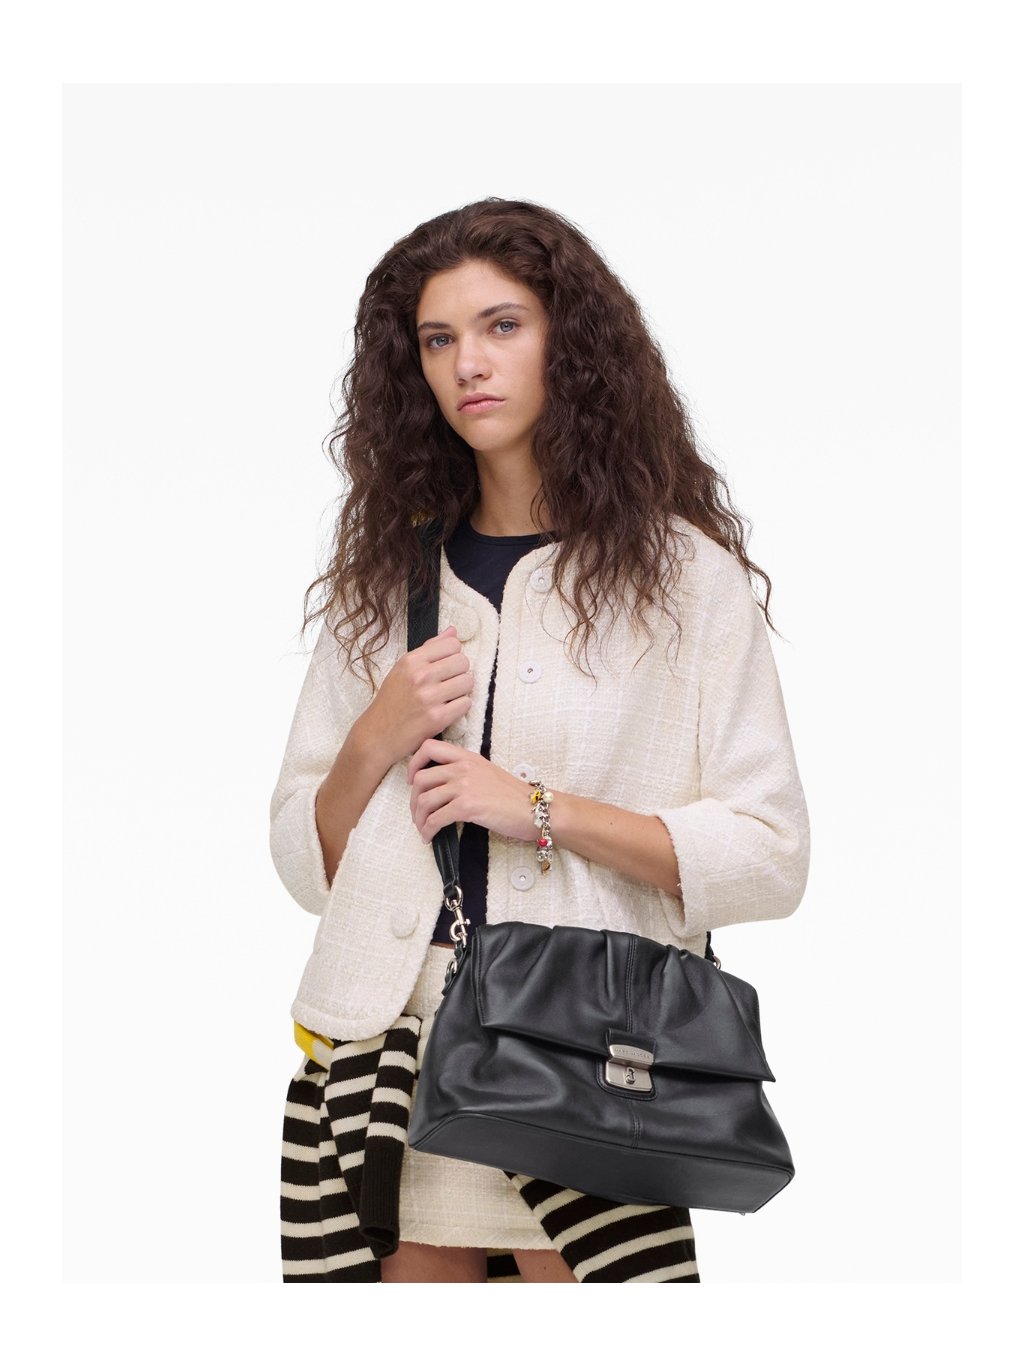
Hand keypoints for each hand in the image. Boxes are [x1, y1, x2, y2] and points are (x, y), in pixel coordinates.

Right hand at [361, 626, 472, 768]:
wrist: (377, 735)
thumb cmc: (391, 701)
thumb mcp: (403, 669)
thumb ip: (429, 649)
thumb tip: (453, 631)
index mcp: (411, 660)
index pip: (452, 644)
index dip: (453, 655)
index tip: (446, 666)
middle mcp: (420, 676)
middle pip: (463, 662)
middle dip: (459, 672)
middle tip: (448, 683)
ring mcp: (429, 697)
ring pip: (468, 682)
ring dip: (462, 690)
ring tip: (448, 696)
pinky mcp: (437, 718)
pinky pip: (466, 703)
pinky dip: (460, 707)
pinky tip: (447, 709)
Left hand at [407, 739, 536, 844]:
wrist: (534, 809)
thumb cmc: (513, 796)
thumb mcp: (486, 772)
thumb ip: (464, 772)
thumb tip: (441, 786)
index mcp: (466, 756)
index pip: (429, 747)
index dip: (414, 763)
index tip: (412, 780)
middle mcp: (463, 767)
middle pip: (421, 778)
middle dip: (413, 800)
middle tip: (418, 813)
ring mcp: (464, 786)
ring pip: (424, 800)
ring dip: (418, 818)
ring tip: (423, 829)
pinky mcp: (467, 807)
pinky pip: (435, 819)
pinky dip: (427, 830)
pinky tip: (429, 837)